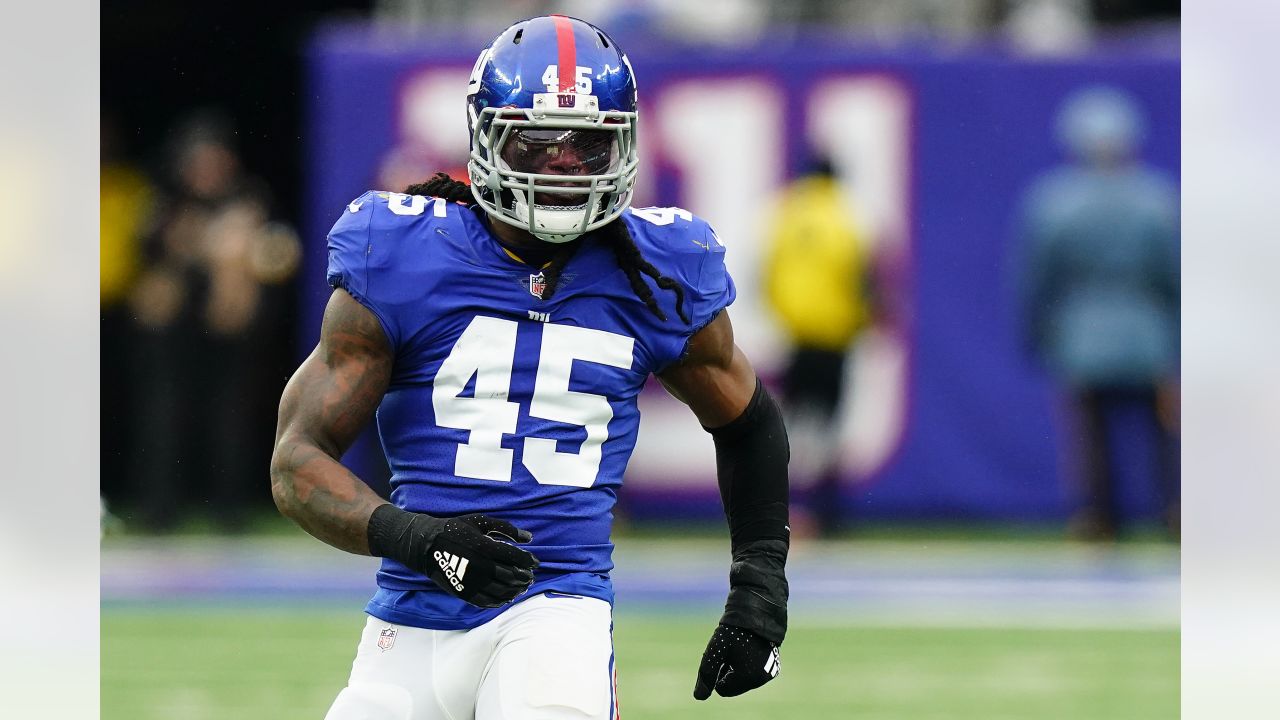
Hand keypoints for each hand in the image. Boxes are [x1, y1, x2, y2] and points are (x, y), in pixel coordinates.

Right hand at [368, 506, 538, 607]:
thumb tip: (529, 537)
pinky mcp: (464, 592)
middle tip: (530, 577)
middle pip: (511, 576)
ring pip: (501, 591)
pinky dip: (499, 601)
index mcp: (485, 547)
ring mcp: (472, 581)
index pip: (516, 558)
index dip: (529, 561)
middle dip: (524, 577)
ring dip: (515, 590)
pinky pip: (486, 601)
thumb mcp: (480, 522)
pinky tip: (506, 597)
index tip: (535, 563)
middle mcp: (480, 567)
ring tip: (521, 588)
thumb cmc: (455, 529)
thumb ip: (506, 528)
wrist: (426, 546)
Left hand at [693, 624, 780, 699]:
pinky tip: (749, 650)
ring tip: (740, 649)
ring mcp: (769, 673)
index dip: (717, 672)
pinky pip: (754, 674)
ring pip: (744, 681)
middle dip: (728, 672)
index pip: (722, 689)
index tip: (722, 655)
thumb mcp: (715, 651)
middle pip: (734, 686)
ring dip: (738, 669)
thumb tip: (699, 697)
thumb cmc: (733, 632)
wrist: (757, 614)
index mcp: (748, 678)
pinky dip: (749, 666)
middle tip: (730, 652)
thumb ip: (706, 674)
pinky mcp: (773, 667)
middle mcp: (761, 679)